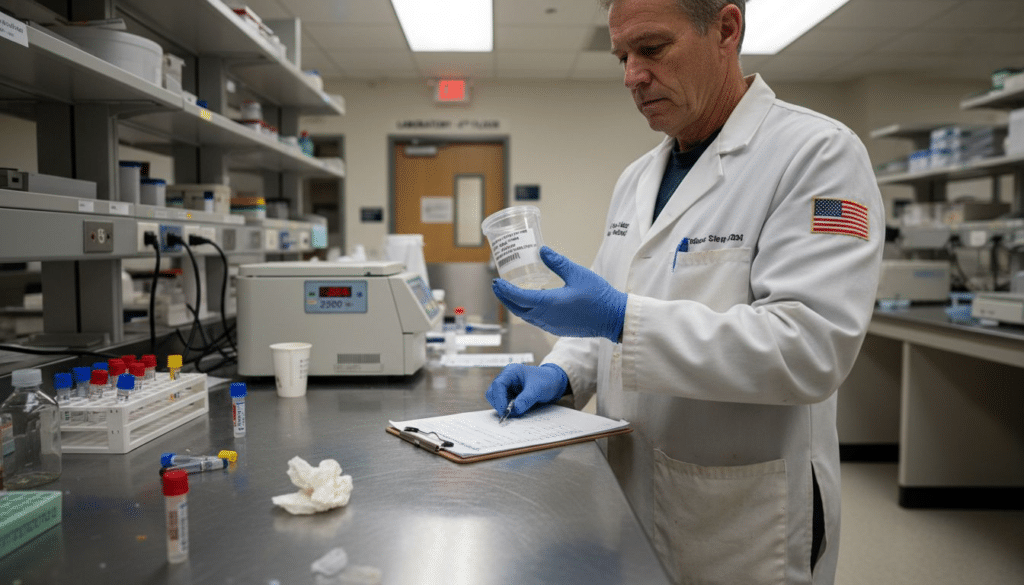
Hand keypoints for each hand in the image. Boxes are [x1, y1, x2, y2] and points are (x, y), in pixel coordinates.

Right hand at [486, 363, 567, 418]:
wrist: (554, 382)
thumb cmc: (546, 380)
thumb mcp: (538, 389)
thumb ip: (526, 398)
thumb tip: (516, 409)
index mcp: (511, 372)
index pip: (498, 384)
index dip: (499, 398)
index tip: (505, 411)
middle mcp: (506, 379)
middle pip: (492, 392)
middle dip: (499, 404)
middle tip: (508, 414)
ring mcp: (507, 387)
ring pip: (496, 400)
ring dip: (503, 408)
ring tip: (516, 411)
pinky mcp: (510, 395)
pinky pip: (503, 404)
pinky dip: (507, 410)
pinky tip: (517, 411)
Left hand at [492, 246, 626, 340]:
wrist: (614, 318)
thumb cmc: (598, 296)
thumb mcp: (577, 274)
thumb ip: (558, 262)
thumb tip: (542, 250)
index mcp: (548, 304)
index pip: (519, 297)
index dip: (505, 290)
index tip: (496, 282)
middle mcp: (546, 318)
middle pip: (518, 309)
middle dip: (505, 298)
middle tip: (497, 287)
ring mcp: (552, 326)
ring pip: (526, 317)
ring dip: (516, 306)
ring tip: (509, 294)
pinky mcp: (558, 329)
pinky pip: (536, 321)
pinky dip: (527, 311)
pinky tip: (530, 303)